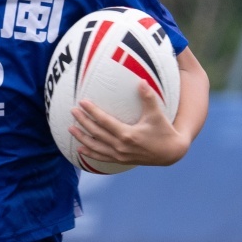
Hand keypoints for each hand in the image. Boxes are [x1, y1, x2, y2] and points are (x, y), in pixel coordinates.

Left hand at [70, 83, 191, 167]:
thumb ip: (148, 97)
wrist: (170, 153)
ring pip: (96, 147)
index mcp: (128, 135)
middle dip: (83, 122)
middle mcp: (121, 146)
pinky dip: (90, 154)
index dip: (92, 112)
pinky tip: (80, 149)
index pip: (104, 121)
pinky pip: (102, 158)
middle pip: (96, 133)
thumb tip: (141, 81)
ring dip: (82, 138)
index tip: (82, 102)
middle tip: (72, 111)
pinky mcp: (121, 160)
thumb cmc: (163, 130)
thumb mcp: (156, 114)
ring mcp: (120, 155)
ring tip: (70, 129)